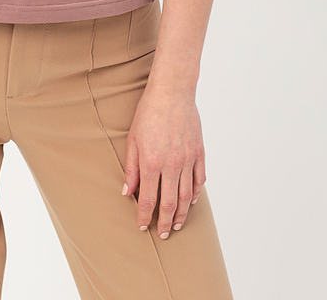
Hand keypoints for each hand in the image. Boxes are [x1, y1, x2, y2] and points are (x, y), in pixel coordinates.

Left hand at [121, 86, 205, 238]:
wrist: (172, 92)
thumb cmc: (149, 112)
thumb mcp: (133, 139)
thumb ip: (131, 168)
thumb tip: (127, 192)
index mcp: (152, 163)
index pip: (148, 199)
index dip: (144, 216)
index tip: (142, 226)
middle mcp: (171, 165)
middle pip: (170, 203)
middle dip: (165, 223)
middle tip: (163, 234)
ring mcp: (187, 159)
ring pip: (186, 196)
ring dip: (182, 213)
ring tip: (177, 224)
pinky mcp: (199, 152)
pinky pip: (199, 179)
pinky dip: (196, 193)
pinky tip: (191, 201)